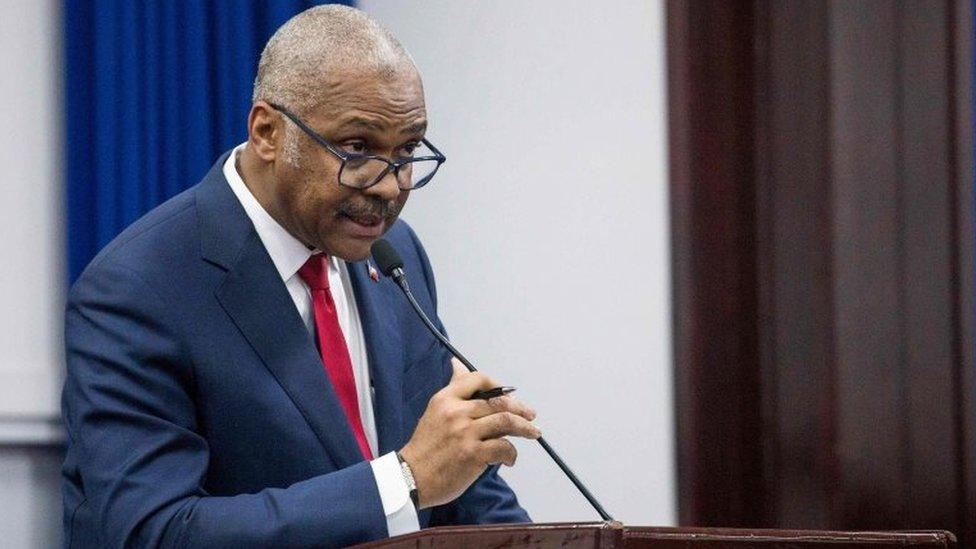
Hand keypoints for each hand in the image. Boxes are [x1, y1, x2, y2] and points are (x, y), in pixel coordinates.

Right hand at [398, 358, 539, 508]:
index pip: (478, 379)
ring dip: (524, 428)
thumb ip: (453, 390)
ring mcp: (465, 433)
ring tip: (533, 433)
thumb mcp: (435, 410)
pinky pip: (503, 447)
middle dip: (520, 408)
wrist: (411, 477)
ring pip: (506, 421)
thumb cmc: (425, 446)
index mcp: (445, 399)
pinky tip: (510, 458)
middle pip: (498, 401)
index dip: (499, 385)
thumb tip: (457, 364)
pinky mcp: (473, 454)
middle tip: (530, 415)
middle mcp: (456, 412)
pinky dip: (511, 453)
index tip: (509, 395)